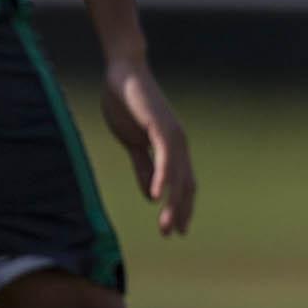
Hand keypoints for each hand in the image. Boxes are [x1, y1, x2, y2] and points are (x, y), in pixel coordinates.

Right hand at [101, 59, 195, 235]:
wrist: (122, 73)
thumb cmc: (126, 104)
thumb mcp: (133, 143)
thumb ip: (142, 166)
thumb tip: (151, 194)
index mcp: (172, 148)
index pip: (184, 184)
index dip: (181, 207)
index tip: (176, 230)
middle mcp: (179, 143)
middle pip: (185, 185)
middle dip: (179, 212)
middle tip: (171, 235)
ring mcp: (173, 134)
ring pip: (177, 176)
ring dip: (172, 203)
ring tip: (165, 226)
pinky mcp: (161, 126)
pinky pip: (164, 156)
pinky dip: (162, 177)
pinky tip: (156, 195)